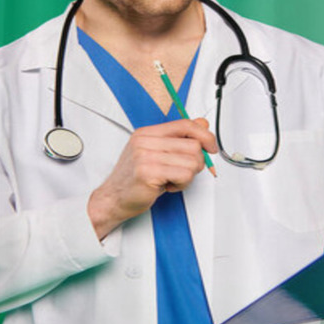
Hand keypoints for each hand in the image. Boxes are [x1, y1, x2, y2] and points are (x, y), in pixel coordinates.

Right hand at [88, 118, 217, 239]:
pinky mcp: (148, 172)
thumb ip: (178, 138)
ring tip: (172, 180)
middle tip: (182, 172)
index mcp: (147, 133)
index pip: (185, 124)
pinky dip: (182, 185)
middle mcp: (145, 141)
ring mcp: (145, 156)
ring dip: (188, 176)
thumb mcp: (156, 153)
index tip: (211, 147)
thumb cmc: (134, 179)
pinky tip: (168, 186)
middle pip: (193, 145)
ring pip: (191, 161)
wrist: (112, 199)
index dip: (204, 135)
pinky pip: (184, 175)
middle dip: (195, 163)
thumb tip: (203, 124)